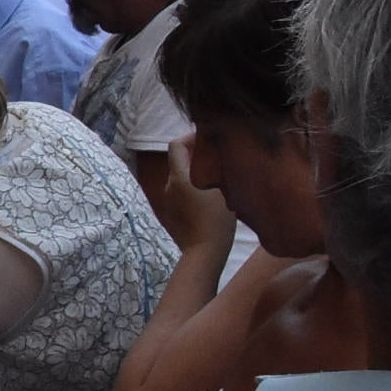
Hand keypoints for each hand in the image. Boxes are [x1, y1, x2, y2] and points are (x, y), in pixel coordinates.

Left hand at [154, 136, 237, 254]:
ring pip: (181, 177)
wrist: (204, 253)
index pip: (176, 145)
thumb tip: (218, 154)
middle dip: (197, 156)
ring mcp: (168, 201)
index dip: (190, 137)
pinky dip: (193, 188)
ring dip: (196, 173)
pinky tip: (211, 196)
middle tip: (218, 158)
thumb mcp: (223, 189)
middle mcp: (168, 186)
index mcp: (178, 177)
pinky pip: (181, 192)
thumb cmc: (217, 220)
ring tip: (218, 177)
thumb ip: (216, 168)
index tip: (208, 140)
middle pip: (179, 161)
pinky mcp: (172, 213)